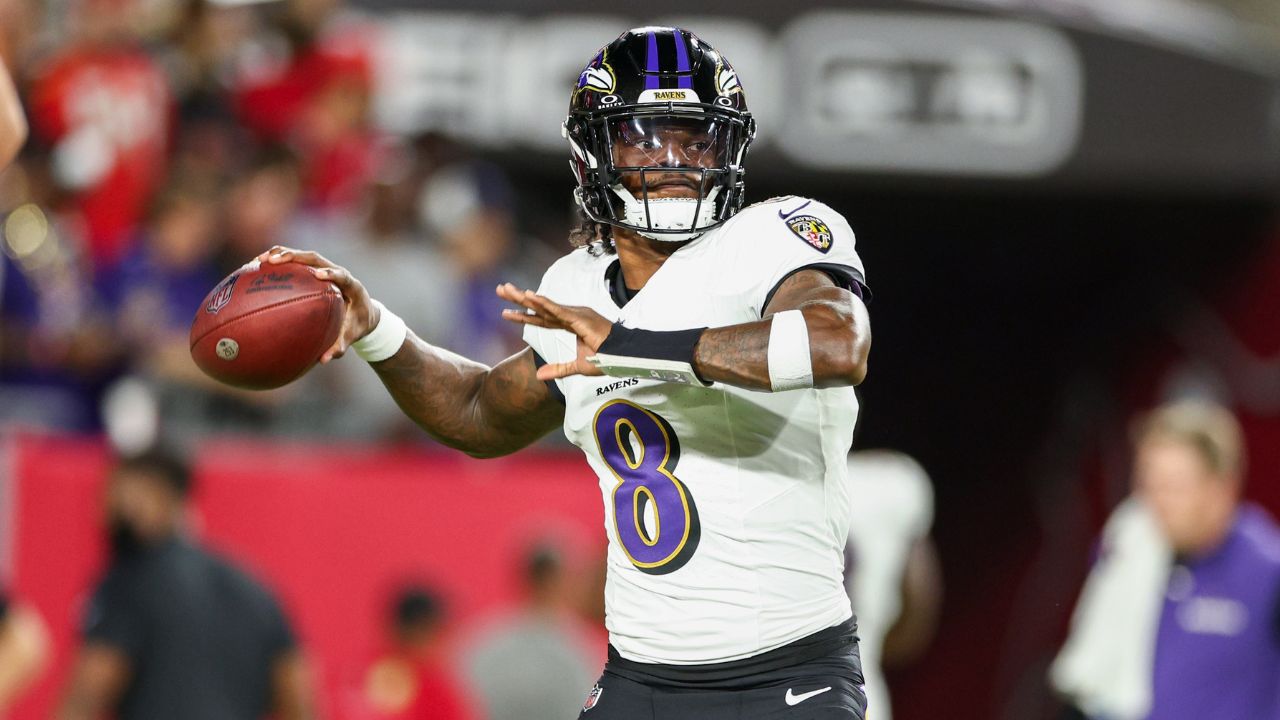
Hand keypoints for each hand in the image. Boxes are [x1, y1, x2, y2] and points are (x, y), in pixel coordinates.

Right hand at [256, 246, 376, 362]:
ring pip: (304, 257)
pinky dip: (279, 262)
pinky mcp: (316, 270)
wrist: (364, 312)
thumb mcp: (351, 337)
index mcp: (351, 286)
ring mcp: (326, 268)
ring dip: (282, 255)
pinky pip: (297, 263)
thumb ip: (339, 347)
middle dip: (295, 257)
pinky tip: (258, 267)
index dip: (331, 273)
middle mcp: (337, 272)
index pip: (342, 275)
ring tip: (260, 259)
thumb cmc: (357, 325)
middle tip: (275, 261)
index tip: (318, 275)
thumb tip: (322, 360)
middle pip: (316, 259)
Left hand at [496, 283, 610, 379]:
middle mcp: (569, 316)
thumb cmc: (606, 358)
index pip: (541, 320)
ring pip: (544, 306)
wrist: (624, 357)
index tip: (505, 312)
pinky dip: (543, 303)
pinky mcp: (579, 318)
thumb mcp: (577, 367)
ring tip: (507, 289)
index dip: (523, 315)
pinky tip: (530, 296)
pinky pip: (557, 310)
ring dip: (525, 297)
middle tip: (500, 288)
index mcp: (569, 325)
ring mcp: (574, 315)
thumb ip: (558, 369)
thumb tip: (538, 375)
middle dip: (518, 298)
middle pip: (538, 308)